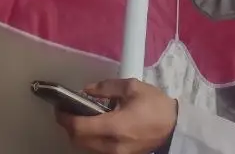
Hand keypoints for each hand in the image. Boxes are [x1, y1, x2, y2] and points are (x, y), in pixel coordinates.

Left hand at [55, 79, 177, 153]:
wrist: (174, 128)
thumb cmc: (154, 105)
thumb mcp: (131, 87)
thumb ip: (105, 88)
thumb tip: (86, 90)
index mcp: (114, 126)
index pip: (79, 127)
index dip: (65, 118)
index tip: (60, 107)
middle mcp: (111, 145)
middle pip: (78, 141)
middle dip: (69, 126)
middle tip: (68, 111)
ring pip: (86, 147)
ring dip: (79, 134)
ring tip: (81, 116)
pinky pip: (97, 150)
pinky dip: (90, 139)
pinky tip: (95, 126)